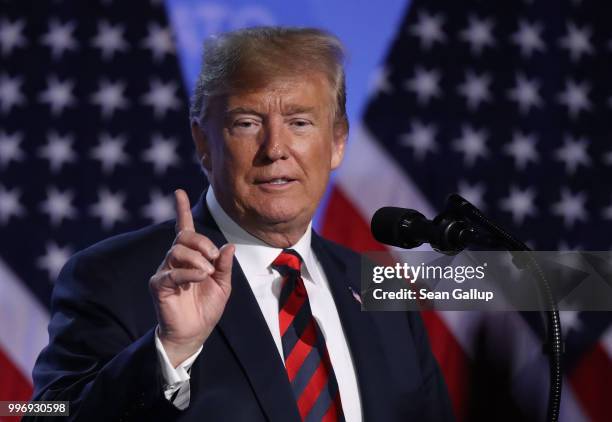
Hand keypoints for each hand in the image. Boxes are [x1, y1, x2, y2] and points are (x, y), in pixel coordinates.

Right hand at [149, 189, 234, 366]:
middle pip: (183, 237)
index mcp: (190, 258)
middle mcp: (175, 261)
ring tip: (207, 272)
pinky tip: (200, 277)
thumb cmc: (206, 308)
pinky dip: (189, 272)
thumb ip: (224, 265)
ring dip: (197, 259)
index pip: (184, 229)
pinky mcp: (158, 285)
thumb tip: (228, 246)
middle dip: (202, 243)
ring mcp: (165, 272)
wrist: (194, 333)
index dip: (181, 210)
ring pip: (177, 251)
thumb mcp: (223, 285)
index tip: (179, 192)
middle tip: (214, 259)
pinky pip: (172, 272)